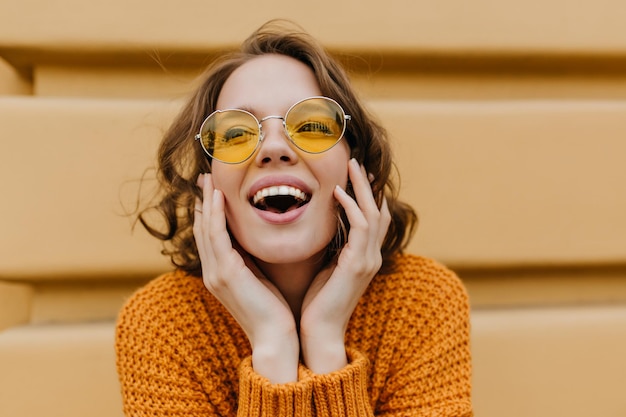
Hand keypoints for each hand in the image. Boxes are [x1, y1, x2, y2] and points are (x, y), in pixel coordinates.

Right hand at [193, 174, 298, 382]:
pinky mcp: (226, 273)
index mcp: (218, 274)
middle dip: (203, 202)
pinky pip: (216, 237)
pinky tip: (218, 197)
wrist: (275, 336)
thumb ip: (251, 259)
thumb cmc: (273, 309)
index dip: (208, 212)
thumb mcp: (259, 278)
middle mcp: (211, 272)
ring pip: (206, 229)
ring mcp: (215, 273)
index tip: (212, 190)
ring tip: (208, 179)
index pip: (209, 237)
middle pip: (202, 229)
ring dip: (206, 202)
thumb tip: (257, 239)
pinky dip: (215, 215)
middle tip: (204, 178)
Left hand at [299, 159, 390, 373]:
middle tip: (355, 161)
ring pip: (373, 214)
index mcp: (365, 256)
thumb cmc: (318, 301)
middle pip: (378, 210)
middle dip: (368, 184)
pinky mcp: (357, 265)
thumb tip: (321, 225)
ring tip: (350, 166)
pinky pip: (360, 228)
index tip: (355, 173)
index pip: (373, 218)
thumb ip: (332, 247)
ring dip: (362, 188)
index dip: (368, 194)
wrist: (319, 331)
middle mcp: (372, 256)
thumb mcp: (326, 267)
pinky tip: (338, 192)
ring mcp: (368, 260)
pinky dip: (351, 207)